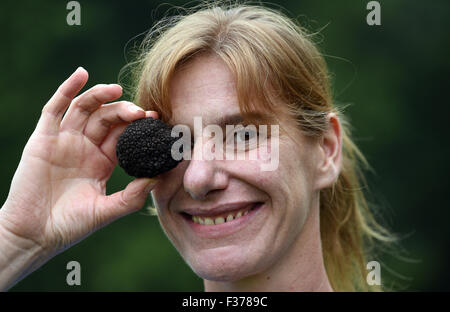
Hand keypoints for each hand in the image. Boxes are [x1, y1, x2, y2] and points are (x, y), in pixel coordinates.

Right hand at [0, 67, 157, 258]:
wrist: (34, 234)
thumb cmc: (69, 225)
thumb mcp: (105, 211)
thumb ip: (131, 197)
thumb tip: (157, 178)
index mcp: (101, 161)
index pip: (122, 134)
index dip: (137, 124)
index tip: (154, 119)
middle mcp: (84, 147)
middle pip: (107, 118)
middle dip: (123, 111)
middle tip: (140, 112)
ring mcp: (64, 141)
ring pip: (84, 109)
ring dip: (100, 95)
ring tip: (116, 89)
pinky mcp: (43, 138)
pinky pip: (55, 109)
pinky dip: (67, 89)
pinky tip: (81, 74)